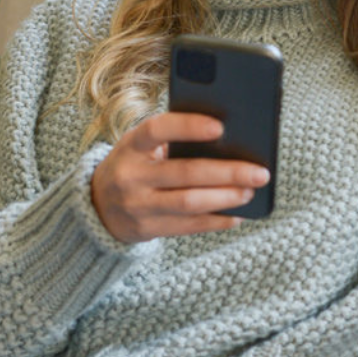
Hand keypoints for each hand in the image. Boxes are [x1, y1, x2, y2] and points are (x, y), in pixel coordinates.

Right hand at [90, 112, 270, 243]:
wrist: (97, 205)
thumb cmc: (134, 164)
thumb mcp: (141, 146)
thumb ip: (172, 140)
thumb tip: (228, 140)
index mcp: (131, 145)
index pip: (157, 129)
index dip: (188, 127)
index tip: (221, 127)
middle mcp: (131, 175)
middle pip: (185, 172)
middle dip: (227, 172)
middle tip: (260, 172)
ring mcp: (137, 205)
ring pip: (189, 203)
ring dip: (225, 198)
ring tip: (250, 192)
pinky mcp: (146, 229)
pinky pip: (188, 227)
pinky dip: (216, 221)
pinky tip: (238, 215)